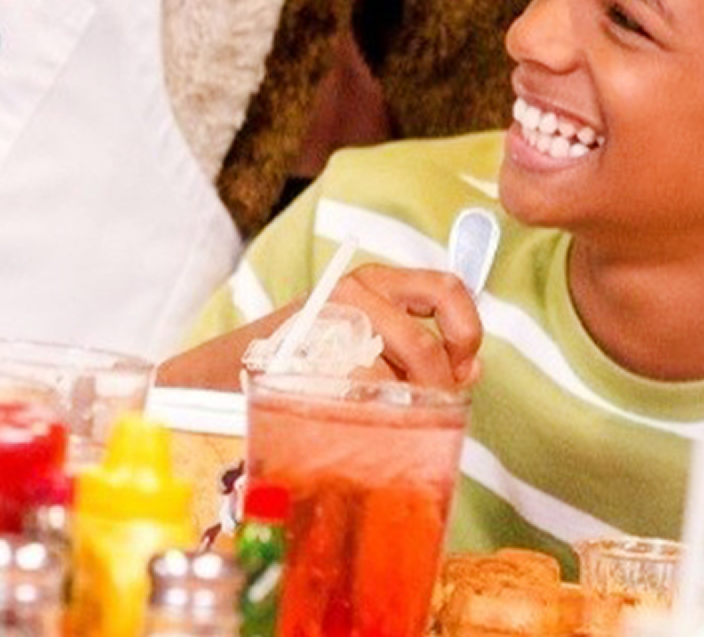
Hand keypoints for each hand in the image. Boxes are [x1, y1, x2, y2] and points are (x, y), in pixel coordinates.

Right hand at [156, 268, 483, 393]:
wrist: (233, 368)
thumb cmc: (312, 355)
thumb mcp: (371, 333)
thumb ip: (422, 346)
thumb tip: (470, 371)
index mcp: (378, 281)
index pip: (448, 290)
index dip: (467, 331)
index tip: (462, 365)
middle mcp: (356, 293)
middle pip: (425, 348)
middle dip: (437, 390)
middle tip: (431, 411)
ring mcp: (330, 326)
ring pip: (394, 379)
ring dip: (401, 409)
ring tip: (387, 419)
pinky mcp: (308, 359)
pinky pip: (358, 398)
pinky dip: (368, 418)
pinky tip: (357, 421)